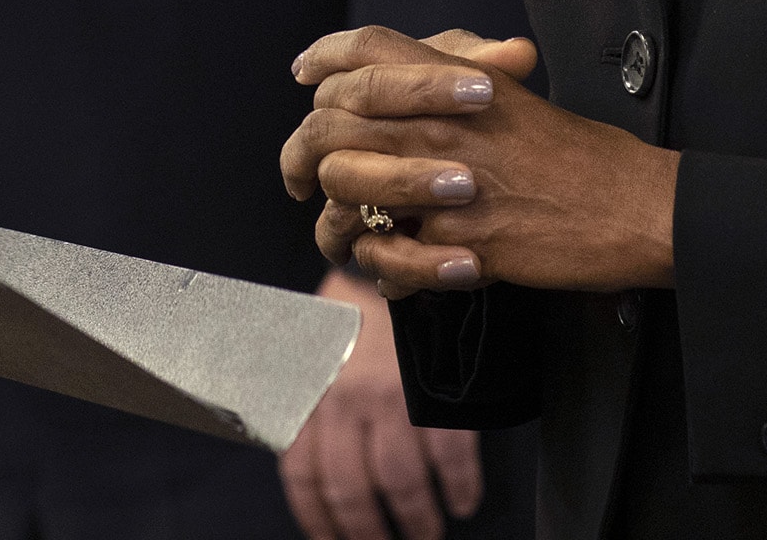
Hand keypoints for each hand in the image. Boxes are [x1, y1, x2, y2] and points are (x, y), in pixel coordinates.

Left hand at [280, 270, 482, 539]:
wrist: (393, 255)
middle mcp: (345, 400)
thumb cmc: (352, 315)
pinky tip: (462, 502)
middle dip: (369, 533)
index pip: (304, 476)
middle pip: (352, 490)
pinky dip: (459, 487)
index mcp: (311, 394)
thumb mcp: (317, 356)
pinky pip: (448, 455)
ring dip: (417, 521)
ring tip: (426, 534)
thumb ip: (312, 409)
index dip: (319, 520)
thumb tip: (316, 473)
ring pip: (400, 484)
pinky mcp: (433, 388)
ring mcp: (391, 396)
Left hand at [282, 26, 678, 298]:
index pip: (366, 50)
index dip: (325, 57)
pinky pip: (385, 254)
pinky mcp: (460, 242)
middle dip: (300, 152)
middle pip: (331, 118)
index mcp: (457, 81)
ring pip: (343, 184)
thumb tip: (404, 68)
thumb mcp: (516, 97)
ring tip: (346, 231)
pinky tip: (397, 267)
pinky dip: (382, 265)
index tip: (305, 74)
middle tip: (297, 178)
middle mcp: (442, 121)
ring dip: (335, 212)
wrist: (635, 206)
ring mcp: (446, 181)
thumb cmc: (581, 154)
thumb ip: (460, 79)